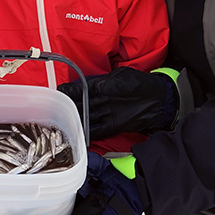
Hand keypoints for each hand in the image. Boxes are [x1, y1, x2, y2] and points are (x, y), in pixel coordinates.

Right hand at [58, 67, 178, 138]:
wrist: (159, 100)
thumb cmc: (142, 84)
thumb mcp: (125, 78)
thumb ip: (110, 84)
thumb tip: (98, 87)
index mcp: (102, 85)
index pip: (82, 88)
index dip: (70, 90)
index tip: (59, 92)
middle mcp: (101, 99)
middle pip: (81, 104)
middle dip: (69, 107)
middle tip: (55, 111)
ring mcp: (106, 113)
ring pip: (87, 118)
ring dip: (76, 121)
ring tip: (62, 125)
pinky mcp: (113, 125)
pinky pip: (98, 130)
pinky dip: (88, 133)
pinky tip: (79, 135)